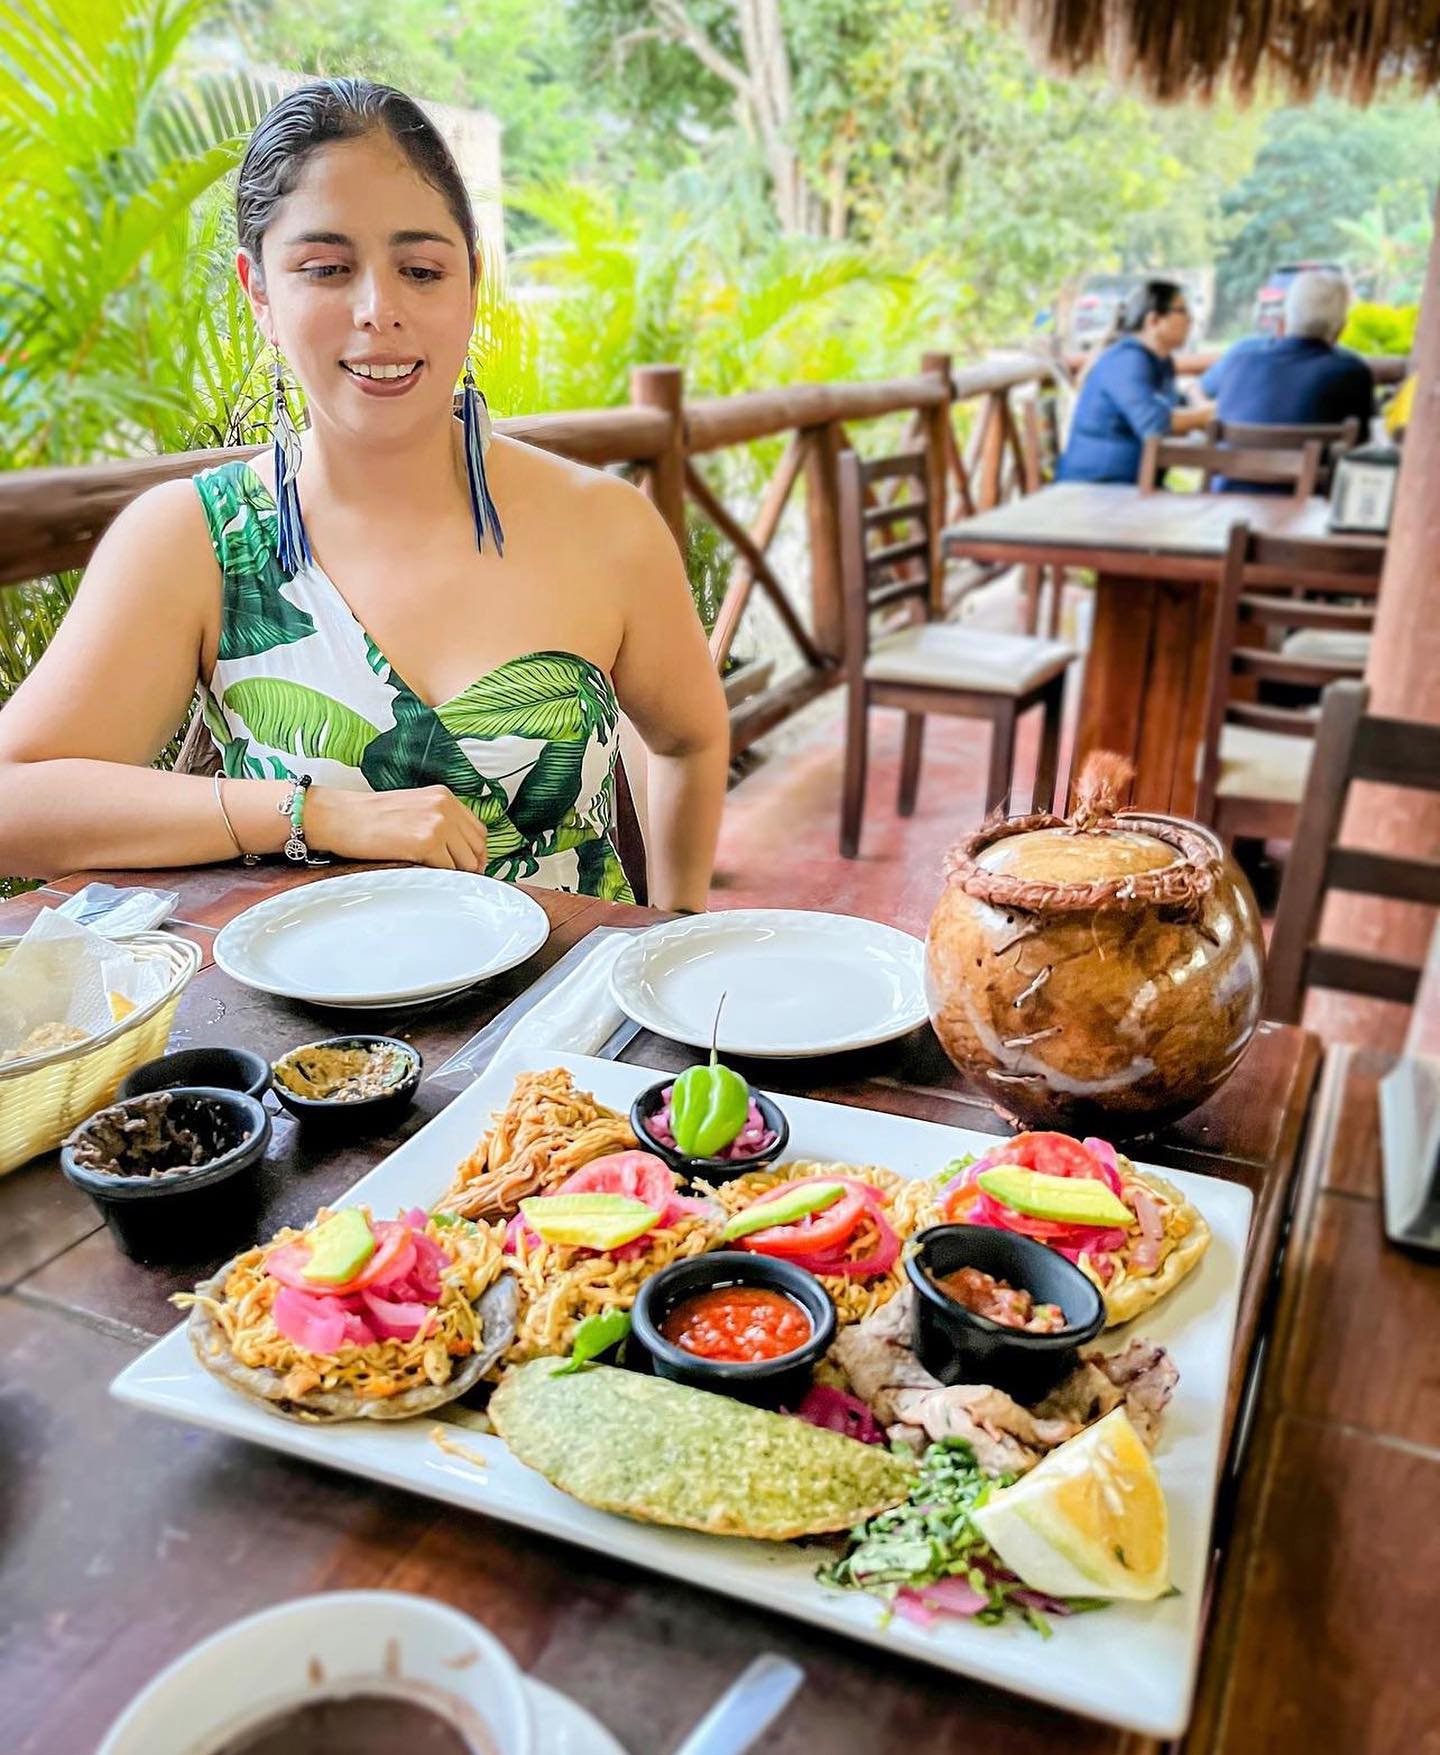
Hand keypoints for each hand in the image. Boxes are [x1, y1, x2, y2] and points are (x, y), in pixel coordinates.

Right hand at [306, 784, 489, 871]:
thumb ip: (438, 822)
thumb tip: (459, 853)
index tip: (470, 868)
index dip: (477, 853)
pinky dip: (440, 879)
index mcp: (443, 796)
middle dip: (470, 868)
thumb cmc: (368, 818)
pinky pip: (447, 870)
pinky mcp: (426, 842)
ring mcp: (437, 823)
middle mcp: (445, 806)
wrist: (338, 817)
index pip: (478, 830)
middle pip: (477, 847)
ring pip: (466, 862)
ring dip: (455, 875)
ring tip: (437, 880)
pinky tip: (425, 878)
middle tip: (457, 882)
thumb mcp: (412, 809)